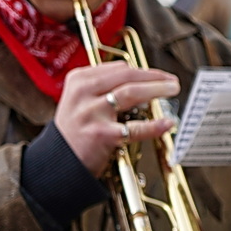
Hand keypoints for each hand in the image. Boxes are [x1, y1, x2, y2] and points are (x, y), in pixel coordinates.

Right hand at [54, 63, 178, 175]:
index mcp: (79, 80)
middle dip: (154, 77)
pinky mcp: (102, 135)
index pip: (118, 68)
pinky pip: (135, 128)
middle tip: (171, 81)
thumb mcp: (80, 101)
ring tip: (172, 91)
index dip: (142, 70)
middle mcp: (84, 93)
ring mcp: (92, 113)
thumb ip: (104, 88)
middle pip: (127, 76)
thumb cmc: (74, 132)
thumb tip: (140, 79)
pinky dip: (154, 126)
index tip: (156, 74)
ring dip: (157, 90)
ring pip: (132, 93)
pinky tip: (167, 123)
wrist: (58, 162)